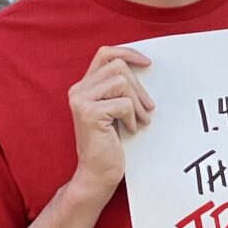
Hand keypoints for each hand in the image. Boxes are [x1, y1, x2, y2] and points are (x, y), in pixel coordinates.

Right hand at [67, 44, 155, 196]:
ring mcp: (80, 101)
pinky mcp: (89, 113)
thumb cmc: (109, 144)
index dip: (127, 53)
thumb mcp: (114, 110)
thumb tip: (143, 68)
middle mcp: (77, 90)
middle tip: (149, 108)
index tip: (147, 63)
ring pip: (122, 82)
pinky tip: (130, 130)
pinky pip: (124, 103)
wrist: (96, 174)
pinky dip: (132, 118)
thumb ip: (118, 89)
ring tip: (141, 120)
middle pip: (118, 67)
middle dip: (139, 87)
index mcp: (83, 87)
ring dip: (138, 103)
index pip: (104, 54)